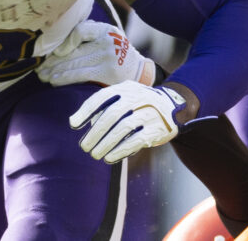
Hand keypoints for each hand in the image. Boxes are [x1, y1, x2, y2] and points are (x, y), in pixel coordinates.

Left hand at [37, 20, 155, 86]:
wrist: (140, 71)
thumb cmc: (116, 52)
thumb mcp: (107, 37)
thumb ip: (89, 34)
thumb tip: (59, 41)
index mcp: (106, 29)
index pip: (81, 30)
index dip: (65, 41)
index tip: (55, 51)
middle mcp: (107, 41)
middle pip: (74, 50)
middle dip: (54, 60)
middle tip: (39, 66)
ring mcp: (108, 57)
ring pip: (75, 63)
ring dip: (55, 70)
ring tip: (42, 75)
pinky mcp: (108, 72)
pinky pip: (81, 74)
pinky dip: (65, 77)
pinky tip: (54, 80)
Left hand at [69, 81, 185, 163]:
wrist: (174, 106)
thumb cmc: (139, 104)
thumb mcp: (124, 96)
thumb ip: (104, 105)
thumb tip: (75, 121)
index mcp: (125, 88)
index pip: (102, 97)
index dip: (86, 110)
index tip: (73, 124)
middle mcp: (138, 97)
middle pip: (112, 114)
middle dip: (95, 132)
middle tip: (85, 147)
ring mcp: (149, 112)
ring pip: (124, 128)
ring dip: (106, 143)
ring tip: (95, 154)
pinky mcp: (157, 128)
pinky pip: (137, 140)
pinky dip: (121, 150)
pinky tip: (110, 157)